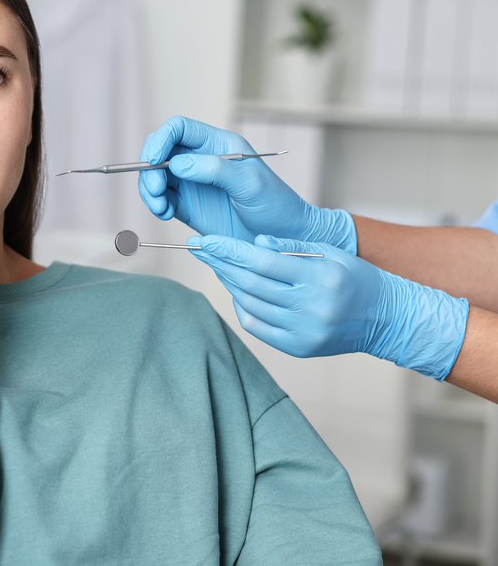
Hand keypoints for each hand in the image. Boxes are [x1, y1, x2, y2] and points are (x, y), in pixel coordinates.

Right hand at [138, 115, 355, 251]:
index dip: (161, 139)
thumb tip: (177, 164)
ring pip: (155, 176)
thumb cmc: (275, 205)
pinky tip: (165, 214)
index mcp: (217, 144)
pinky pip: (160, 199)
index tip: (153, 160)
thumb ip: (215, 169)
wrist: (281, 239)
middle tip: (157, 190)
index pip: (179, 128)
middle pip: (159, 151)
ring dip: (149, 190)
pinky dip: (156, 205)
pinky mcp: (186, 205)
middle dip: (150, 168)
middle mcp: (200, 159)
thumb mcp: (250, 183)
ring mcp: (191, 183)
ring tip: (161, 208)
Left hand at [189, 234, 469, 380]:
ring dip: (229, 284)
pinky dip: (242, 308)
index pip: (261, 261)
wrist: (388, 318)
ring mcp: (304, 331)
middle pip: (250, 284)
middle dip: (220, 264)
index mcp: (320, 277)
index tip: (205, 240)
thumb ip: (292, 245)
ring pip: (250, 305)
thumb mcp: (331, 252)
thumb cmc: (356, 278)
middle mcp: (311, 307)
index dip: (229, 250)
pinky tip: (239, 292)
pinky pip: (257, 327)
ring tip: (219, 266)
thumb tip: (255, 243)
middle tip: (201, 250)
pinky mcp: (299, 348)